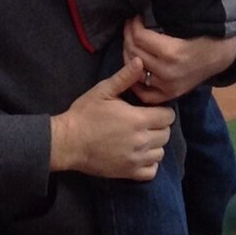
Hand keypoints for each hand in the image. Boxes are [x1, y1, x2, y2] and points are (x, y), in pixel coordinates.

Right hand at [50, 60, 172, 180]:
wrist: (67, 142)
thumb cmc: (84, 114)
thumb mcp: (103, 91)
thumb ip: (124, 77)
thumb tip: (140, 62)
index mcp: (137, 119)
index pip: (168, 116)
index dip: (163, 111)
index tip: (152, 110)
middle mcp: (141, 141)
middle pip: (166, 134)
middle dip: (159, 127)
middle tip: (145, 122)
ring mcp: (136, 159)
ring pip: (161, 152)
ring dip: (155, 144)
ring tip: (142, 138)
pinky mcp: (128, 172)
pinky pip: (152, 171)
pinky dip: (150, 163)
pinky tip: (140, 154)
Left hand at [121, 18, 235, 103]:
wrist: (222, 55)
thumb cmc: (205, 35)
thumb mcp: (185, 25)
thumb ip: (161, 24)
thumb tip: (139, 17)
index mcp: (172, 52)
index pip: (139, 37)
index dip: (134, 25)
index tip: (135, 17)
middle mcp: (167, 72)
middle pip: (135, 52)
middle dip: (129, 36)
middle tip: (131, 27)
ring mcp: (168, 86)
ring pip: (135, 70)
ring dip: (129, 53)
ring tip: (131, 42)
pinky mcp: (171, 94)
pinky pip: (145, 93)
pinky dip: (136, 82)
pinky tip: (133, 68)